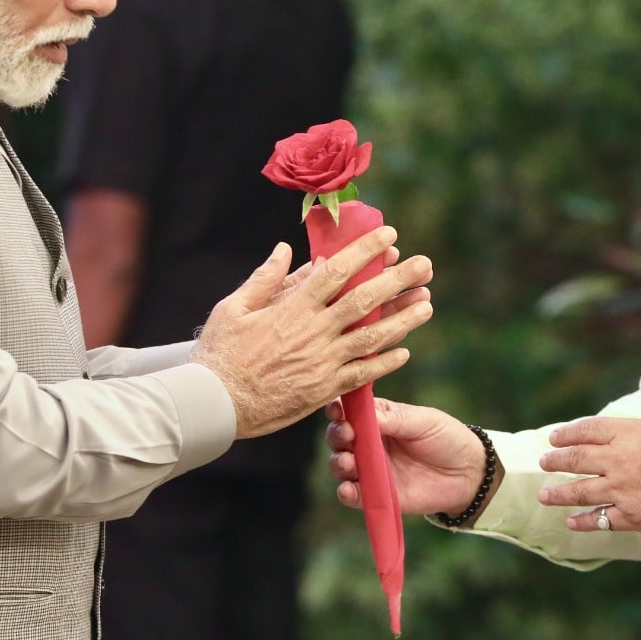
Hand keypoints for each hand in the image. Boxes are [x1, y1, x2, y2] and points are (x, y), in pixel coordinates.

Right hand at [190, 228, 432, 438]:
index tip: (388, 236)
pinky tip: (403, 351)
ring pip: (371, 337)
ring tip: (426, 305)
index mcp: (292, 307)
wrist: (214, 404)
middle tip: (425, 265)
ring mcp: (321, 362)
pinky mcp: (322, 389)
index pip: (336, 271)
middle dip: (397, 280)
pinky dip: (384, 362)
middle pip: (364, 300)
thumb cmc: (219, 353)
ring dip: (402, 320)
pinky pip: (361, 374)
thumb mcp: (234, 307)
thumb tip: (286, 250)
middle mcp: (313, 332)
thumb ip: (265, 278)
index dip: (365, 251)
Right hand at [326, 397, 489, 516]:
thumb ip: (394, 419)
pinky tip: (347, 489)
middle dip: (336, 435)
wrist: (468, 473)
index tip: (337, 409)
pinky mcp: (377, 494)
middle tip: (347, 434)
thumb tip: (364, 415)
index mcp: (379, 418)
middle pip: (339, 437)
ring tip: (348, 462)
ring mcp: (371, 469)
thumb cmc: (446, 438)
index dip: (339, 409)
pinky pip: (354, 495)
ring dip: (338, 463)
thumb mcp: (423, 421)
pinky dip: (346, 493)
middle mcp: (369, 443)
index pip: (350, 411)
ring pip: (341, 465)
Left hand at [536, 417, 640, 533]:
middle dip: (556, 460)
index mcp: (626, 433)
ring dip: (559, 494)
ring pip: (580, 491)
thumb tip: (617, 437)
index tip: (554, 437)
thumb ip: (635, 433)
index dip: (567, 433)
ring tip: (544, 496)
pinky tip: (571, 522)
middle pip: (576, 459)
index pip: (586, 429)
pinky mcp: (630, 516)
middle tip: (543, 462)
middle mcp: (616, 460)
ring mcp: (620, 489)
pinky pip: (600, 520)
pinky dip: (583, 522)